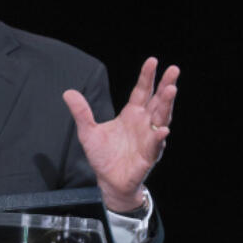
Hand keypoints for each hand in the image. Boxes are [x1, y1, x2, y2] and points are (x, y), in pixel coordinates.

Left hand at [63, 57, 178, 212]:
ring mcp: (149, 138)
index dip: (147, 77)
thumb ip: (81, 113)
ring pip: (162, 118)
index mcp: (132, 114)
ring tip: (171, 90)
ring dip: (167, 105)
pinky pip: (156, 145)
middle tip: (173, 70)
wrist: (108, 181)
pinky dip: (159, 137)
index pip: (142, 91)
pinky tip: (162, 130)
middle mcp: (144, 123)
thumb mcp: (88, 132)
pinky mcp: (149, 155)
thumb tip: (68, 92)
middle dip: (166, 85)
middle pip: (158, 101)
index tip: (153, 61)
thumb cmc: (103, 156)